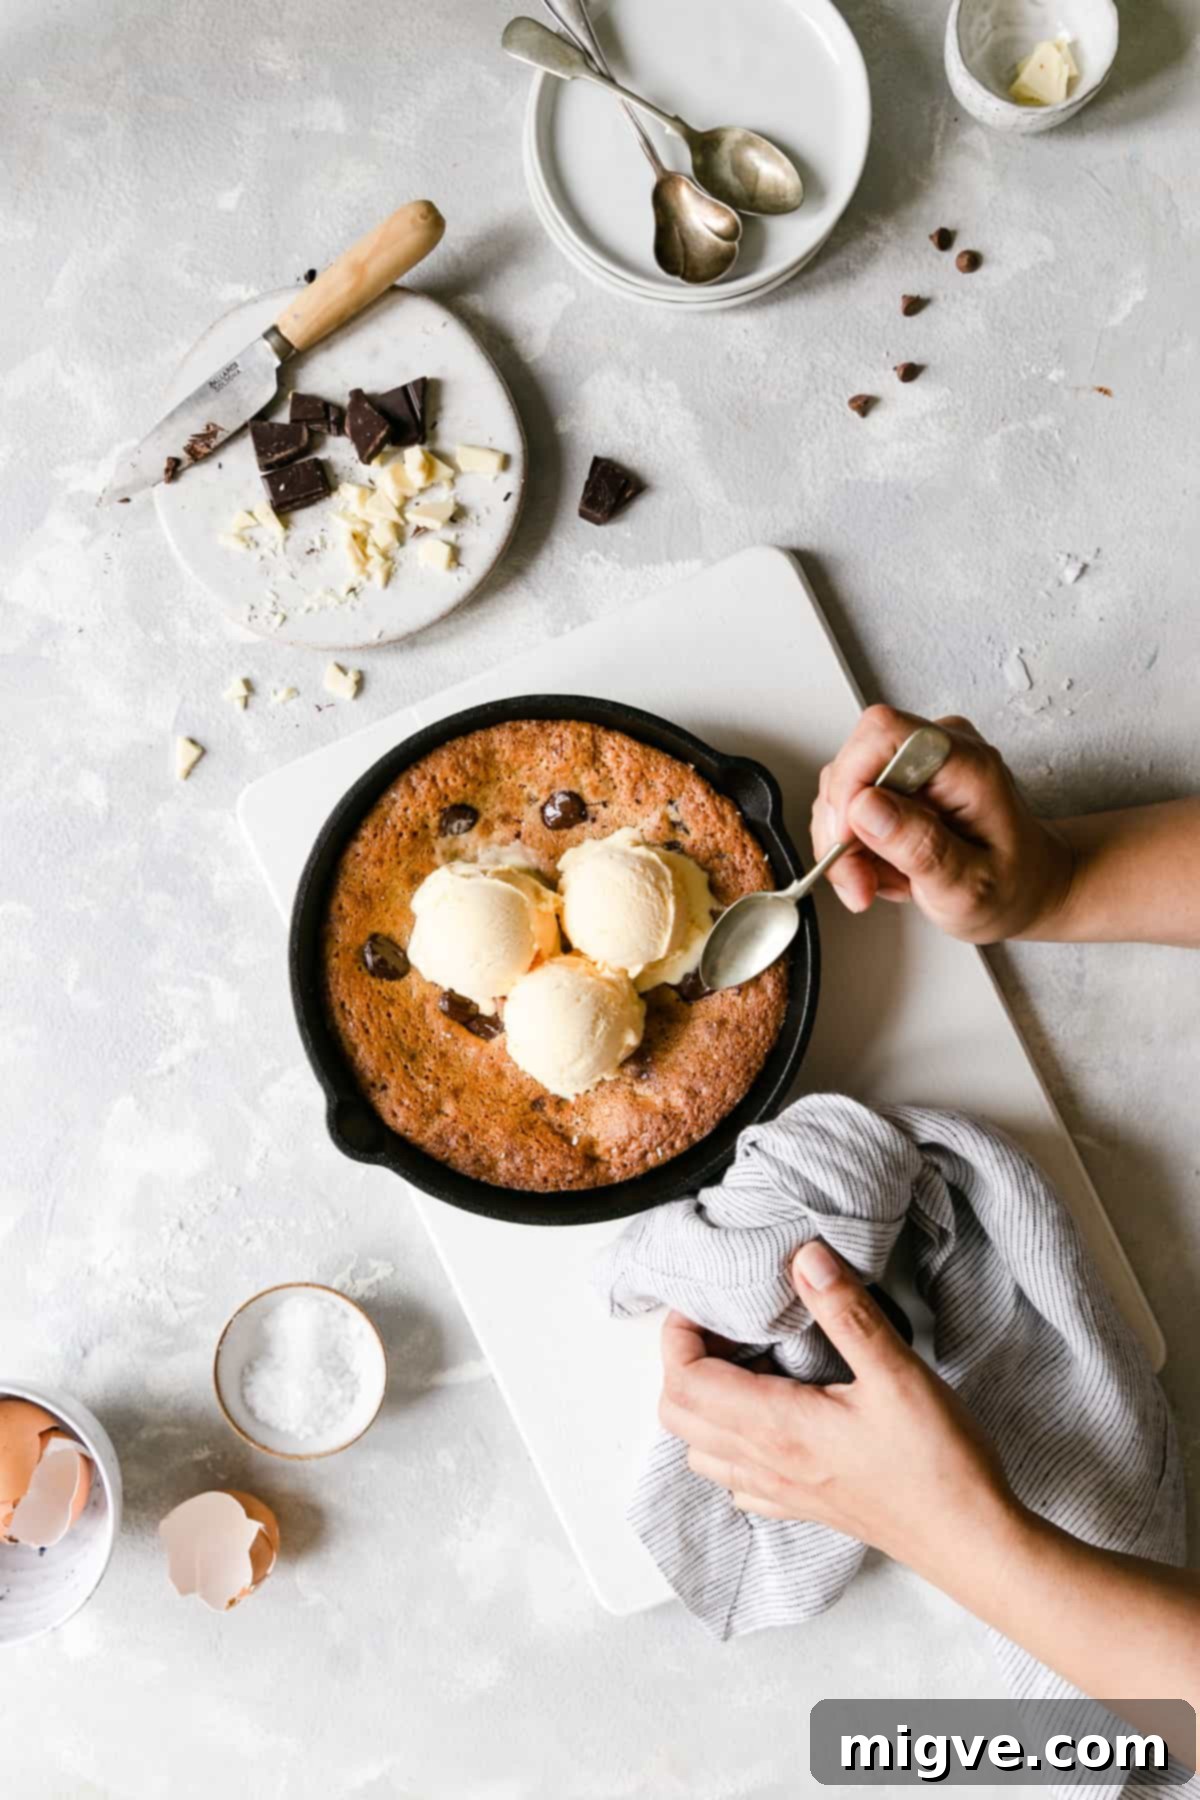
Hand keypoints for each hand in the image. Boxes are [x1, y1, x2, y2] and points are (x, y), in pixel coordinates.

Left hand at [658, 1241, 1020, 1579]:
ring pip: (700, 1450)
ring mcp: (780, 1491)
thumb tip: (804, 1259)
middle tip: (723, 1325)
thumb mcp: (897, 1372)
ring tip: (744, 1363)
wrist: (971, 1541)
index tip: (704, 1302)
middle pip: (678, 1414)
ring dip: (703, 1403)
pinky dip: (729, 1444)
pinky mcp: (802, 1507)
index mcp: (777, 1426)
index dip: (678, 1334)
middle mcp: (766, 1463)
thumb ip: (846, 1312)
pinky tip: (767, 1418)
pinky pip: (736, 1479)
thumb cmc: (939, 1463)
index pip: (685, 1380)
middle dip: (683, 1361)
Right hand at [810, 706, 1074, 942]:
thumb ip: (921, 847)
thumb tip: (865, 807)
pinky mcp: (900, 781)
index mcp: (967, 764)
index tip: (847, 839)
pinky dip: (855, 848)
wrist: (1029, 886)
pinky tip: (885, 871)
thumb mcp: (970, 887)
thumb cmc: (1013, 885)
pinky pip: (852, 806)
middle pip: (854, 763)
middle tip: (860, 882)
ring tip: (880, 883)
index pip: (884, 734)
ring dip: (847, 847)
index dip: (850, 782)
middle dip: (843, 831)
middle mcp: (940, 750)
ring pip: (844, 789)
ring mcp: (917, 763)